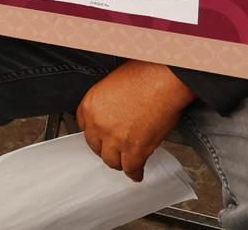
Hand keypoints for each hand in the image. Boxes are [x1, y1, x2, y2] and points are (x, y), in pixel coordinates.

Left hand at [76, 61, 196, 181]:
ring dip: (119, 162)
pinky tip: (137, 173)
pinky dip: (135, 173)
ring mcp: (115, 139)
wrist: (163, 80)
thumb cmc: (143, 75)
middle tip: (115, 149)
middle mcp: (98, 124)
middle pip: (96, 147)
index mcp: (90, 105)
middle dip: (106, 149)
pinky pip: (131, 168)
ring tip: (126, 162)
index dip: (97, 134)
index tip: (102, 137)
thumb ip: (108, 104)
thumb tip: (113, 114)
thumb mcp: (113, 85)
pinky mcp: (135, 149)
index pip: (85, 128)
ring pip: (112, 161)